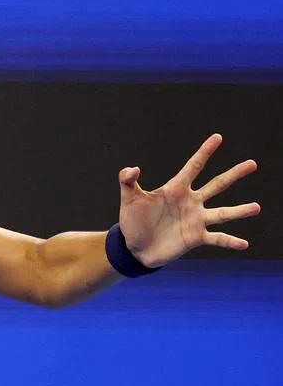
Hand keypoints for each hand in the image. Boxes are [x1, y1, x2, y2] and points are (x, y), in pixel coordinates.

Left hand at [118, 133, 259, 267]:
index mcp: (176, 189)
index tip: (217, 137)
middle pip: (217, 185)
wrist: (134, 248)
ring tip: (256, 207)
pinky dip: (230, 241)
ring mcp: (196, 220)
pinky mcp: (196, 237)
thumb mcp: (129, 199)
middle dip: (234, 174)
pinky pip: (218, 238)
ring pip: (223, 213)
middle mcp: (191, 202)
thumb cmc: (133, 221)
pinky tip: (244, 244)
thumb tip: (132, 168)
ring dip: (240, 211)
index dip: (204, 152)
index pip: (193, 167)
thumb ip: (127, 181)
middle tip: (252, 164)